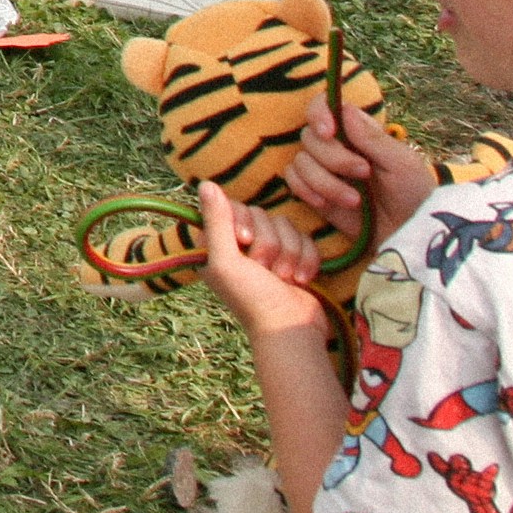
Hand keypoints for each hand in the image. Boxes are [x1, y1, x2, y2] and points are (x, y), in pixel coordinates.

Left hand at [192, 181, 331, 339]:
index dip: (243, 220)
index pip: (231, 206)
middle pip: (260, 213)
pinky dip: (306, 258)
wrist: (292, 328)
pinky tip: (302, 279)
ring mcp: (269, 251)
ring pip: (284, 224)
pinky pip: (304, 237)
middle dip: (268, 242)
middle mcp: (240, 245)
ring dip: (288, 252)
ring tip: (284, 278)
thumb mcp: (226, 262)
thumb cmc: (253, 299)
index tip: (244, 241)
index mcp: (217, 244)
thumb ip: (217, 222)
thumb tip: (206, 184)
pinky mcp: (294, 257)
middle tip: (265, 269)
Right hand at [277, 101, 435, 251]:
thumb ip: (372, 137)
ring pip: (300, 161)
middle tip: (364, 173)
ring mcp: (323, 170)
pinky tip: (325, 204)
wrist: (409, 233)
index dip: (319, 113)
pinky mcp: (315, 192)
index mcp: (357, 132)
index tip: (328, 132)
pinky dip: (305, 190)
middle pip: (310, 137)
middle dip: (334, 158)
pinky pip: (292, 181)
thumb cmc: (413, 193)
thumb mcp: (402, 163)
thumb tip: (345, 109)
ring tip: (354, 200)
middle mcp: (335, 146)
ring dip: (325, 181)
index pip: (324, 106)